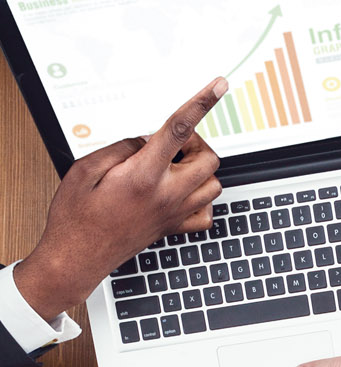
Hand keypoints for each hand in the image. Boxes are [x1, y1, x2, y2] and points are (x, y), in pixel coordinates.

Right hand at [13, 79, 227, 319]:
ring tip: (175, 166)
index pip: (180, 130)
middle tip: (172, 143)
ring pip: (214, 186)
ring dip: (201, 169)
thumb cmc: (76, 218)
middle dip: (196, 143)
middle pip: (209, 159)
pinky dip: (202, 200)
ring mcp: (172, 215)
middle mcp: (165, 196)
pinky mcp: (172, 230)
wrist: (76, 258)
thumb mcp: (86, 169)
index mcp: (143, 176)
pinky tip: (182, 192)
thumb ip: (120, 147)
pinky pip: (206, 214)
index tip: (218, 87)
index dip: (202, 103)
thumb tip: (145, 137)